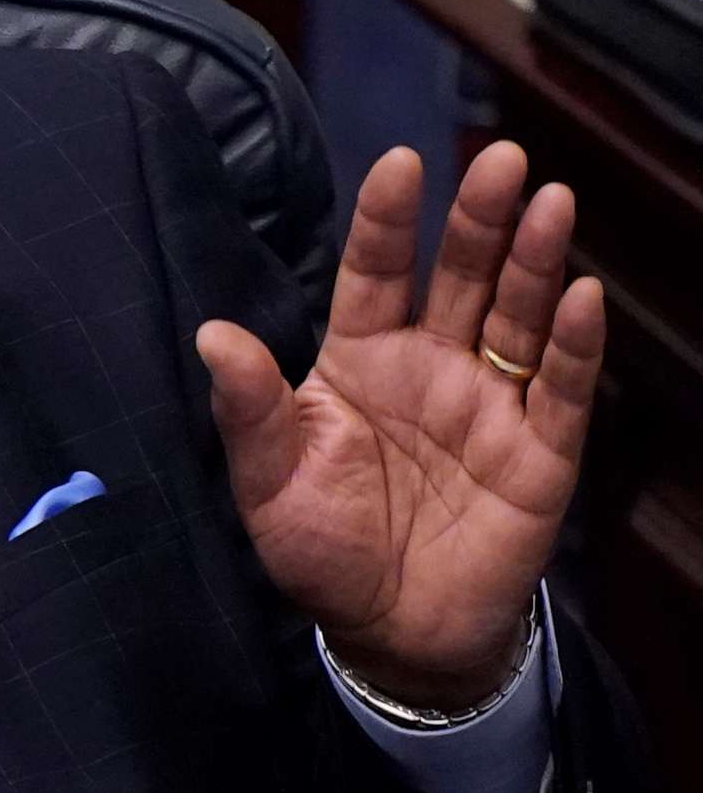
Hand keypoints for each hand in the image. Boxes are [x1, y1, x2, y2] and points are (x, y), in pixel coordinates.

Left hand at [196, 141, 604, 709]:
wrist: (387, 633)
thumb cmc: (321, 550)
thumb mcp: (268, 483)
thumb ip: (248, 410)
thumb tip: (211, 334)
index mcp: (362, 362)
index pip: (374, 274)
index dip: (387, 221)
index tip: (399, 163)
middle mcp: (432, 367)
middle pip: (461, 276)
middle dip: (479, 219)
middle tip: (498, 160)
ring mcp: (490, 403)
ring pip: (518, 315)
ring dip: (535, 259)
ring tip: (548, 200)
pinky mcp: (540, 451)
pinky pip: (560, 388)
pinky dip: (574, 342)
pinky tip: (581, 295)